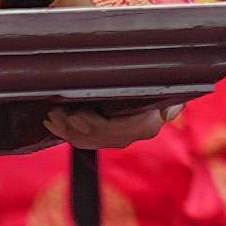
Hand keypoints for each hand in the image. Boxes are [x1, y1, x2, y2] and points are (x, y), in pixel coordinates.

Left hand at [45, 101, 183, 148]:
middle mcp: (131, 136)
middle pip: (95, 137)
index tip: (75, 114)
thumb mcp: (173, 92)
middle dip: (72, 127)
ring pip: (86, 140)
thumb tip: (166, 116)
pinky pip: (84, 139)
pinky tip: (53, 124)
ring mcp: (118, 138)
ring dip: (66, 130)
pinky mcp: (106, 135)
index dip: (91, 125)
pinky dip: (66, 133)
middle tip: (55, 112)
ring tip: (52, 116)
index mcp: (145, 126)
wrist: (165, 88)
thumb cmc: (166, 85)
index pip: (111, 131)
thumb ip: (172, 104)